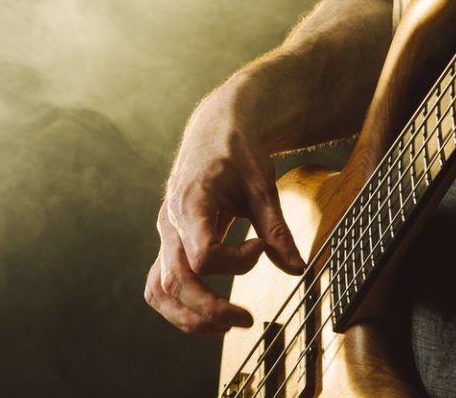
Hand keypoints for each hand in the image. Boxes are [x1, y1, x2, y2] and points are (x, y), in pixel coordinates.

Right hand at [144, 86, 304, 333]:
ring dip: (188, 316)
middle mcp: (170, 222)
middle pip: (177, 281)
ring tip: (223, 325)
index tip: (259, 248)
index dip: (236, 264)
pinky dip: (177, 304)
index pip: (203, 255)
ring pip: (160, 289)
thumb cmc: (237, 153)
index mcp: (191, 202)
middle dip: (210, 310)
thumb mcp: (262, 187)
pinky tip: (206, 312)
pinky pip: (159, 282)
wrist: (214, 130)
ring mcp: (165, 234)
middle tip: (246, 320)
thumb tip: (296, 269)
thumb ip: (277, 230)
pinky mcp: (168, 242)